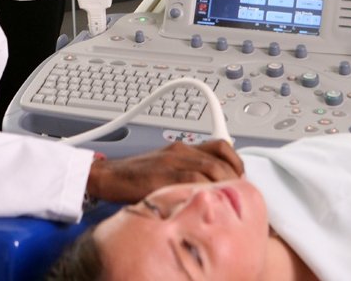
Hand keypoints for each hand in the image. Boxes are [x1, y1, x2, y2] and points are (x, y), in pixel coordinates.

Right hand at [86, 140, 243, 203]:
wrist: (108, 176)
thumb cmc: (135, 176)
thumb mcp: (167, 169)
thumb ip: (187, 174)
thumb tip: (212, 191)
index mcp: (183, 148)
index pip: (221, 147)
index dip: (236, 163)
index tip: (242, 179)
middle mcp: (180, 151)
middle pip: (220, 162)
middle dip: (235, 181)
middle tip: (237, 198)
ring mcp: (171, 162)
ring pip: (210, 171)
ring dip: (224, 188)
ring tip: (225, 203)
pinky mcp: (161, 176)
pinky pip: (191, 181)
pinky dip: (205, 192)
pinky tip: (207, 203)